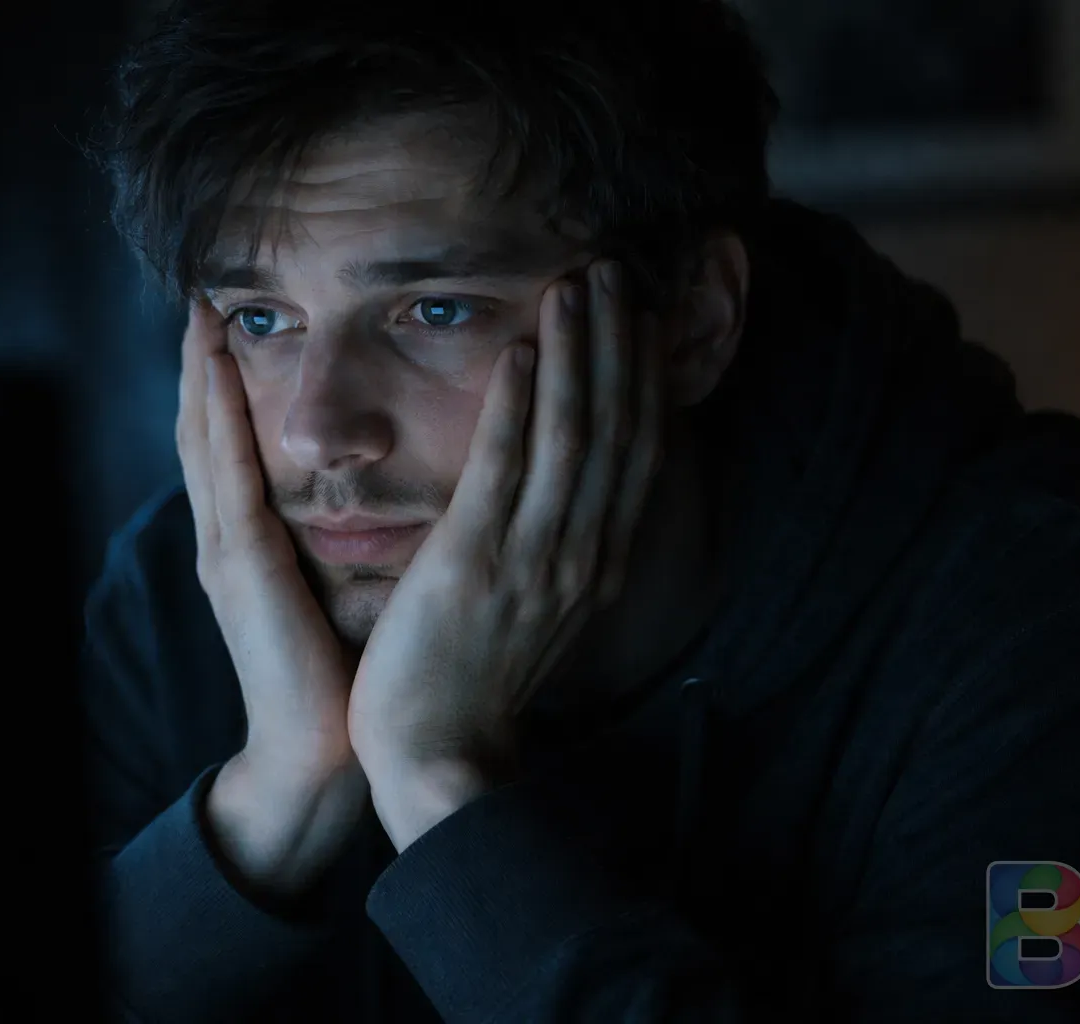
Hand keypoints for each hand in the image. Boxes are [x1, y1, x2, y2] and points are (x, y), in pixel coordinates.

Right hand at [176, 298, 366, 895]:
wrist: (319, 750)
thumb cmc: (345, 672)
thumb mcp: (346, 587)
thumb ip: (354, 537)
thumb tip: (404, 489)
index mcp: (251, 543)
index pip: (232, 446)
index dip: (225, 386)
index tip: (235, 325)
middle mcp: (226, 538)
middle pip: (205, 430)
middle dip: (202, 364)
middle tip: (203, 297)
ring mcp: (224, 550)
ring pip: (204, 440)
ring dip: (202, 372)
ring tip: (202, 313)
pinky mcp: (241, 566)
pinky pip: (228, 473)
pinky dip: (221, 416)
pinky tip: (222, 369)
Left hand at [346, 261, 665, 848]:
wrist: (439, 754)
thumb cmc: (478, 678)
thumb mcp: (540, 606)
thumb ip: (560, 545)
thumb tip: (569, 490)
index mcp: (596, 563)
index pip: (634, 451)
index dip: (641, 377)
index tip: (639, 314)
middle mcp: (580, 554)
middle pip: (613, 430)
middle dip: (617, 345)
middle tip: (614, 269)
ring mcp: (532, 559)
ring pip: (570, 438)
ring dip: (576, 355)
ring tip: (575, 284)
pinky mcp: (474, 564)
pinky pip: (503, 471)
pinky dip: (518, 407)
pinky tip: (521, 350)